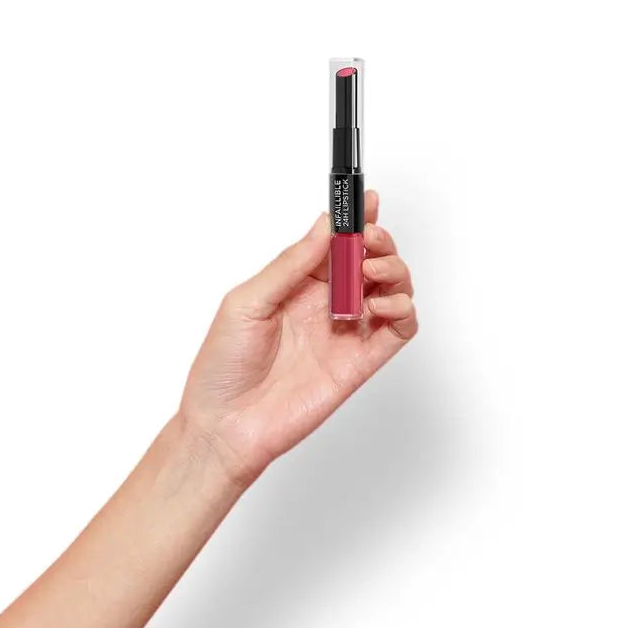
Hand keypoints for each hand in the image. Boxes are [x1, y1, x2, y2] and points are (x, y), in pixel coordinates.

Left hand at [178, 191, 416, 485]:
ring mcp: (346, 332)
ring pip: (392, 290)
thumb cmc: (223, 367)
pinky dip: (403, 309)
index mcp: (297, 286)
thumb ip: (291, 265)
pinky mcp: (361, 361)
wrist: (226, 426)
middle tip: (369, 241)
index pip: (336, 245)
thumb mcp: (247, 302)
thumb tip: (323, 226)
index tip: (366, 200)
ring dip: (394, 271)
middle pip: (370, 262)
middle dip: (379, 242)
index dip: (355, 221)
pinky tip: (381, 304)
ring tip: (373, 272)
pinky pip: (399, 329)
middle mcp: (326, 305)